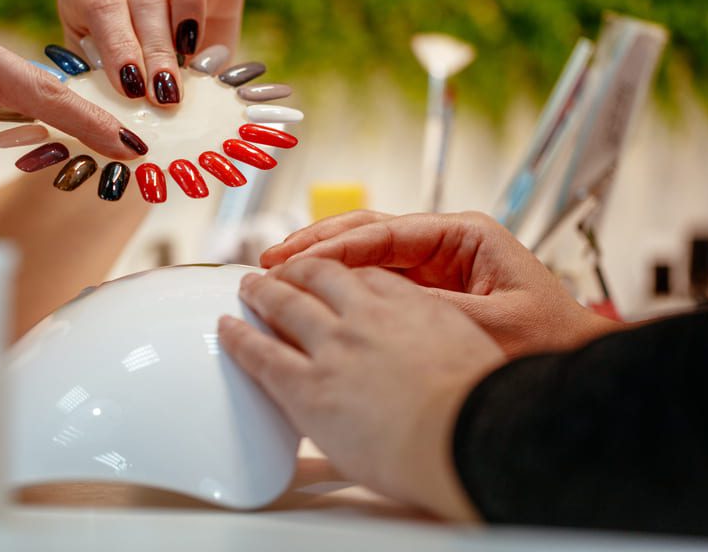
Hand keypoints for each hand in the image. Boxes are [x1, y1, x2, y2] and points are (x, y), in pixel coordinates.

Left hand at [56, 0, 264, 104]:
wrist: (156, 82)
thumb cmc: (122, 85)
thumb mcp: (105, 85)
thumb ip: (110, 83)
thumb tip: (125, 105)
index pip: (101, 4)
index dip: (119, 46)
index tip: (132, 89)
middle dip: (156, 49)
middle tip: (165, 94)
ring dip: (189, 7)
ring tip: (193, 54)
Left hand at [218, 258, 503, 518]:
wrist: (465, 437)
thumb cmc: (479, 408)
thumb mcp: (472, 350)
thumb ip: (441, 339)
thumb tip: (436, 350)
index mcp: (410, 305)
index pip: (367, 275)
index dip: (344, 271)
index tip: (335, 273)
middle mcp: (366, 317)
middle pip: (319, 276)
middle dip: (296, 270)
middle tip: (282, 271)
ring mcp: (332, 347)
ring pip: (284, 304)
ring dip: (263, 290)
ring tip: (249, 287)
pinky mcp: (306, 385)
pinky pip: (260, 352)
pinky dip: (239, 335)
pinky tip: (228, 327)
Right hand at [261, 210, 618, 357]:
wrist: (580, 370)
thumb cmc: (551, 344)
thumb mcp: (488, 325)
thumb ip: (429, 308)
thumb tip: (368, 301)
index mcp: (465, 236)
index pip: (384, 232)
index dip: (332, 245)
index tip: (294, 260)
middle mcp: (448, 243)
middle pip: (368, 232)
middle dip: (317, 244)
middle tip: (272, 259)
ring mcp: (438, 265)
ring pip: (367, 253)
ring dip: (323, 261)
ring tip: (279, 270)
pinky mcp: (431, 291)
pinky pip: (378, 279)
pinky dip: (342, 284)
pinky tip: (312, 295)